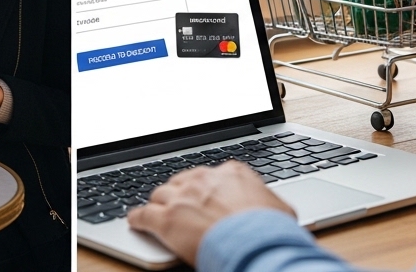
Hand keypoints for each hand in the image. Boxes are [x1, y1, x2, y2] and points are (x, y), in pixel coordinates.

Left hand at [127, 161, 294, 266]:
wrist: (256, 244)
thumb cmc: (271, 230)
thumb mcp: (279, 208)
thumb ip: (266, 200)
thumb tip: (271, 207)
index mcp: (230, 172)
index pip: (209, 175)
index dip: (203, 187)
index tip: (202, 194)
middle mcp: (203, 179)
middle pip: (181, 182)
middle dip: (179, 194)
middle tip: (181, 207)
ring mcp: (182, 197)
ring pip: (160, 195)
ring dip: (159, 205)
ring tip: (158, 213)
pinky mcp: (167, 219)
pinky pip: (143, 215)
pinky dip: (138, 219)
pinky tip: (136, 222)